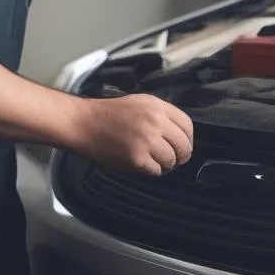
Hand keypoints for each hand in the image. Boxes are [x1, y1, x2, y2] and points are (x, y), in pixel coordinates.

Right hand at [68, 93, 193, 176]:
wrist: (85, 123)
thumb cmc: (111, 113)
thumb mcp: (141, 103)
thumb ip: (162, 115)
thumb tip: (180, 134)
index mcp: (158, 107)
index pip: (187, 125)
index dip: (188, 139)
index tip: (183, 145)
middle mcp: (155, 122)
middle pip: (184, 146)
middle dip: (181, 156)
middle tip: (174, 160)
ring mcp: (147, 141)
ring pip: (171, 160)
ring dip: (166, 165)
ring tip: (156, 162)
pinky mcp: (137, 158)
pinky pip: (156, 171)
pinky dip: (153, 171)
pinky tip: (145, 165)